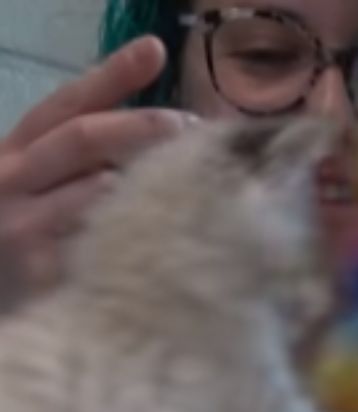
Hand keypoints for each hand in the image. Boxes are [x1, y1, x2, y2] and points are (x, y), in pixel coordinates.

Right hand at [0, 36, 193, 307]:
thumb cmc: (16, 243)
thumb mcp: (34, 191)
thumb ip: (79, 166)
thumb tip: (154, 141)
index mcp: (14, 153)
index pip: (65, 104)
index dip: (111, 76)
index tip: (154, 50)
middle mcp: (13, 179)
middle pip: (80, 138)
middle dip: (138, 126)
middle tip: (187, 126)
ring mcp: (25, 225)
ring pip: (94, 192)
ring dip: (148, 186)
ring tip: (195, 185)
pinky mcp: (41, 269)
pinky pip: (100, 247)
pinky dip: (136, 238)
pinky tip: (171, 239)